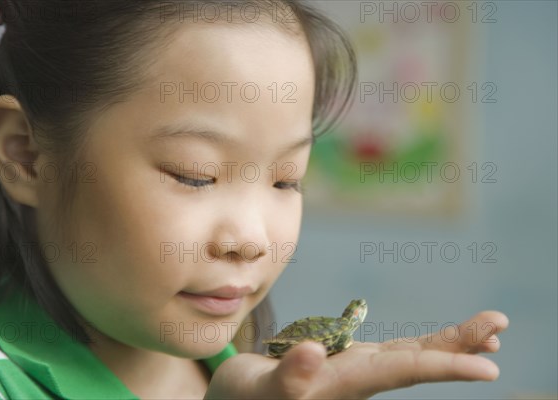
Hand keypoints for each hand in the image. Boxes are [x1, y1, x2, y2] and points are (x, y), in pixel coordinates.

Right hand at [205, 311, 507, 398]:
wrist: (247, 397)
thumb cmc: (250, 397)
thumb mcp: (263, 388)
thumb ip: (288, 376)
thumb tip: (313, 353)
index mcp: (347, 382)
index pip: (405, 371)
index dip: (446, 366)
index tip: (488, 367)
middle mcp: (362, 377)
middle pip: (420, 361)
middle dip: (461, 345)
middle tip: (499, 325)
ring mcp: (360, 368)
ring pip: (415, 354)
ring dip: (453, 341)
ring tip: (492, 330)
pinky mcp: (353, 359)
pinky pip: (397, 350)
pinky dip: (424, 342)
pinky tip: (440, 341)